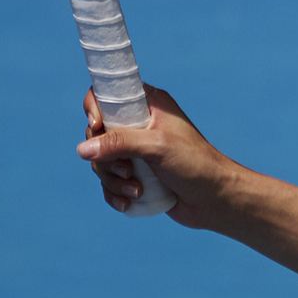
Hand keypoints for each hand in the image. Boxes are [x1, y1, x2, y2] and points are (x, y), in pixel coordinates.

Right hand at [77, 86, 228, 228]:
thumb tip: (82, 149)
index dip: (94, 110)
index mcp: (147, 104)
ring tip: (137, 190)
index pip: (106, 95)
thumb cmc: (195, 164)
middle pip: (97, 135)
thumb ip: (120, 143)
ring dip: (113, 181)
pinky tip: (129, 202)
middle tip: (128, 170)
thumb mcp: (157, 147)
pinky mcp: (135, 175)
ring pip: (101, 162)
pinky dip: (115, 194)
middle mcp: (139, 125)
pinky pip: (109, 183)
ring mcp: (136, 151)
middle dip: (106, 158)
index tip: (96, 127)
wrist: (215, 199)